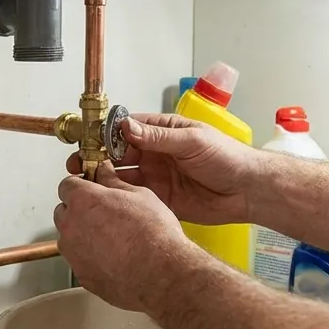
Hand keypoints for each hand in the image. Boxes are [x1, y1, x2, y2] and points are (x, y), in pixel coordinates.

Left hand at [54, 163, 200, 312]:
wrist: (161, 274)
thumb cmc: (154, 236)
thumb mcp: (140, 195)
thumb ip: (113, 182)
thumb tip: (105, 174)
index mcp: (83, 200)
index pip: (67, 185)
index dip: (81, 186)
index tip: (91, 189)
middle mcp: (71, 226)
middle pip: (64, 211)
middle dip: (78, 210)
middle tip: (104, 213)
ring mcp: (74, 253)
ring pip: (70, 237)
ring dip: (83, 234)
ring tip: (112, 238)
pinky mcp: (81, 275)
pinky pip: (79, 260)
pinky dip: (90, 257)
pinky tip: (113, 256)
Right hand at [68, 113, 257, 225]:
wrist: (248, 190)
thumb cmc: (228, 157)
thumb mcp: (193, 141)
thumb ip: (159, 137)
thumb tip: (128, 128)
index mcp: (162, 133)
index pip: (127, 129)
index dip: (106, 134)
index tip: (88, 140)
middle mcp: (155, 154)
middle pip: (117, 154)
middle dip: (97, 158)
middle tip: (80, 165)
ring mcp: (156, 177)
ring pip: (121, 177)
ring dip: (103, 179)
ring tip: (86, 183)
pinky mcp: (159, 200)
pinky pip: (133, 198)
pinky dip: (118, 199)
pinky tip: (105, 200)